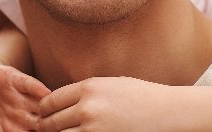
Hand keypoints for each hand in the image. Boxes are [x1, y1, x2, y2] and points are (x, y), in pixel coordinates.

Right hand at [0, 62, 50, 131]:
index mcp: (18, 131)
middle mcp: (24, 115)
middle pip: (43, 124)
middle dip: (49, 127)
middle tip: (54, 128)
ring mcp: (21, 97)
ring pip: (41, 105)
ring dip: (47, 110)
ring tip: (53, 114)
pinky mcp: (14, 79)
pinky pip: (29, 84)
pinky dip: (37, 88)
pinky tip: (45, 92)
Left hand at [37, 77, 211, 131]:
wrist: (168, 112)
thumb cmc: (140, 97)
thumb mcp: (110, 84)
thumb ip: (84, 92)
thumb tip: (58, 103)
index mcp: (88, 88)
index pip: (50, 101)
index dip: (42, 110)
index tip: (43, 115)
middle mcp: (88, 108)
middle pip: (50, 122)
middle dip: (45, 127)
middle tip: (43, 130)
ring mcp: (95, 129)